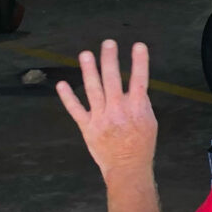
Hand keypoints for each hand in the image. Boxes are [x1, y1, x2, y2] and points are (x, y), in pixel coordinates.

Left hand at [55, 40, 156, 181]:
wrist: (127, 168)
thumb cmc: (142, 145)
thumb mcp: (150, 122)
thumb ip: (141, 104)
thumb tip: (135, 89)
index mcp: (137, 108)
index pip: (139, 80)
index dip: (139, 62)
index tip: (138, 45)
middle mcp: (118, 109)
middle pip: (113, 79)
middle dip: (110, 59)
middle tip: (107, 43)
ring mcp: (100, 117)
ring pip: (93, 90)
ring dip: (89, 71)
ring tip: (85, 55)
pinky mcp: (87, 126)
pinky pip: (76, 110)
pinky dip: (68, 97)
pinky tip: (62, 84)